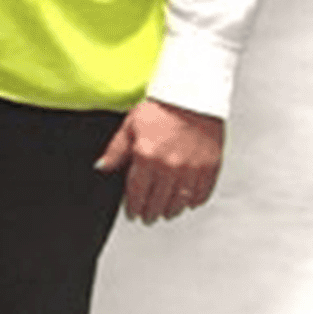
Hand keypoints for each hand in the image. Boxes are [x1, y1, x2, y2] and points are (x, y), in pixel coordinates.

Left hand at [95, 99, 225, 222]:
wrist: (192, 96)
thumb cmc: (162, 108)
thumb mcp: (130, 126)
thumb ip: (116, 151)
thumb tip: (102, 167)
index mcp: (146, 156)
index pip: (137, 192)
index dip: (134, 207)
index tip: (133, 213)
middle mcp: (169, 166)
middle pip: (158, 202)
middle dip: (150, 212)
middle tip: (148, 216)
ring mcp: (191, 169)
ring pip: (179, 202)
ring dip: (171, 211)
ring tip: (166, 212)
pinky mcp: (210, 167)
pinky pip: (201, 194)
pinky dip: (193, 201)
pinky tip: (187, 202)